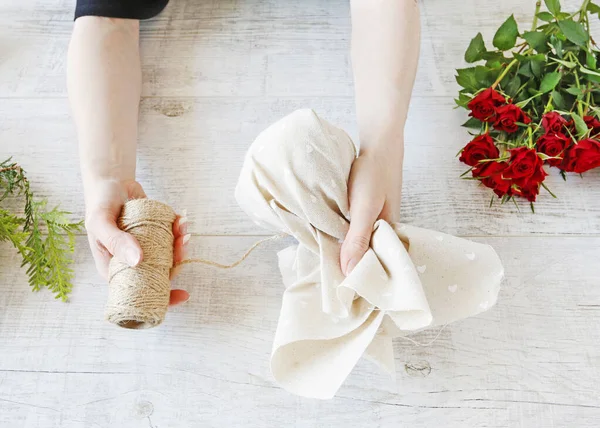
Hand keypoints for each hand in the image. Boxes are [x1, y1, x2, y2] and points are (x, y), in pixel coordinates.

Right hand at [84, 178, 188, 304]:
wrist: (110, 182)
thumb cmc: (99, 205)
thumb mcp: (101, 222)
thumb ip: (117, 241)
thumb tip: (139, 261)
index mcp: (115, 269)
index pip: (139, 293)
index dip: (162, 298)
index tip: (183, 295)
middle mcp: (132, 263)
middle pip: (160, 274)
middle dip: (177, 263)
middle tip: (183, 245)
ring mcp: (145, 249)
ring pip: (168, 257)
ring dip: (181, 245)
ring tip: (183, 229)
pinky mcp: (154, 235)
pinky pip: (170, 239)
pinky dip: (179, 230)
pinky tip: (180, 219)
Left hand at [340, 146, 402, 275]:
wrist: (377, 145)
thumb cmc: (374, 175)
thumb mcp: (364, 208)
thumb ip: (357, 239)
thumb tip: (349, 273)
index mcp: (390, 236)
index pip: (376, 267)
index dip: (361, 280)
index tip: (342, 292)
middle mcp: (383, 232)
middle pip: (367, 258)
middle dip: (351, 269)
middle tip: (331, 284)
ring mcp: (374, 222)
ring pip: (359, 245)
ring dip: (346, 253)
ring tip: (328, 269)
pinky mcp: (364, 213)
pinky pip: (354, 232)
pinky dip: (344, 237)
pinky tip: (331, 242)